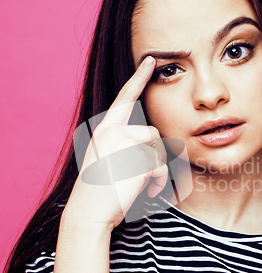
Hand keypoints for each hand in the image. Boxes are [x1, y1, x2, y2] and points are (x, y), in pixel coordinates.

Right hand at [65, 56, 167, 229]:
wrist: (89, 212)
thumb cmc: (100, 190)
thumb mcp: (107, 159)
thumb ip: (123, 144)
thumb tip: (151, 141)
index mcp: (105, 129)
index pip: (125, 98)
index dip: (138, 78)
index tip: (149, 60)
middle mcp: (113, 131)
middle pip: (152, 133)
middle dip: (153, 155)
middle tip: (141, 175)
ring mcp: (125, 143)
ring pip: (158, 152)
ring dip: (155, 171)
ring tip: (140, 185)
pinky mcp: (137, 158)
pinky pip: (160, 167)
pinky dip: (158, 182)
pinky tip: (146, 191)